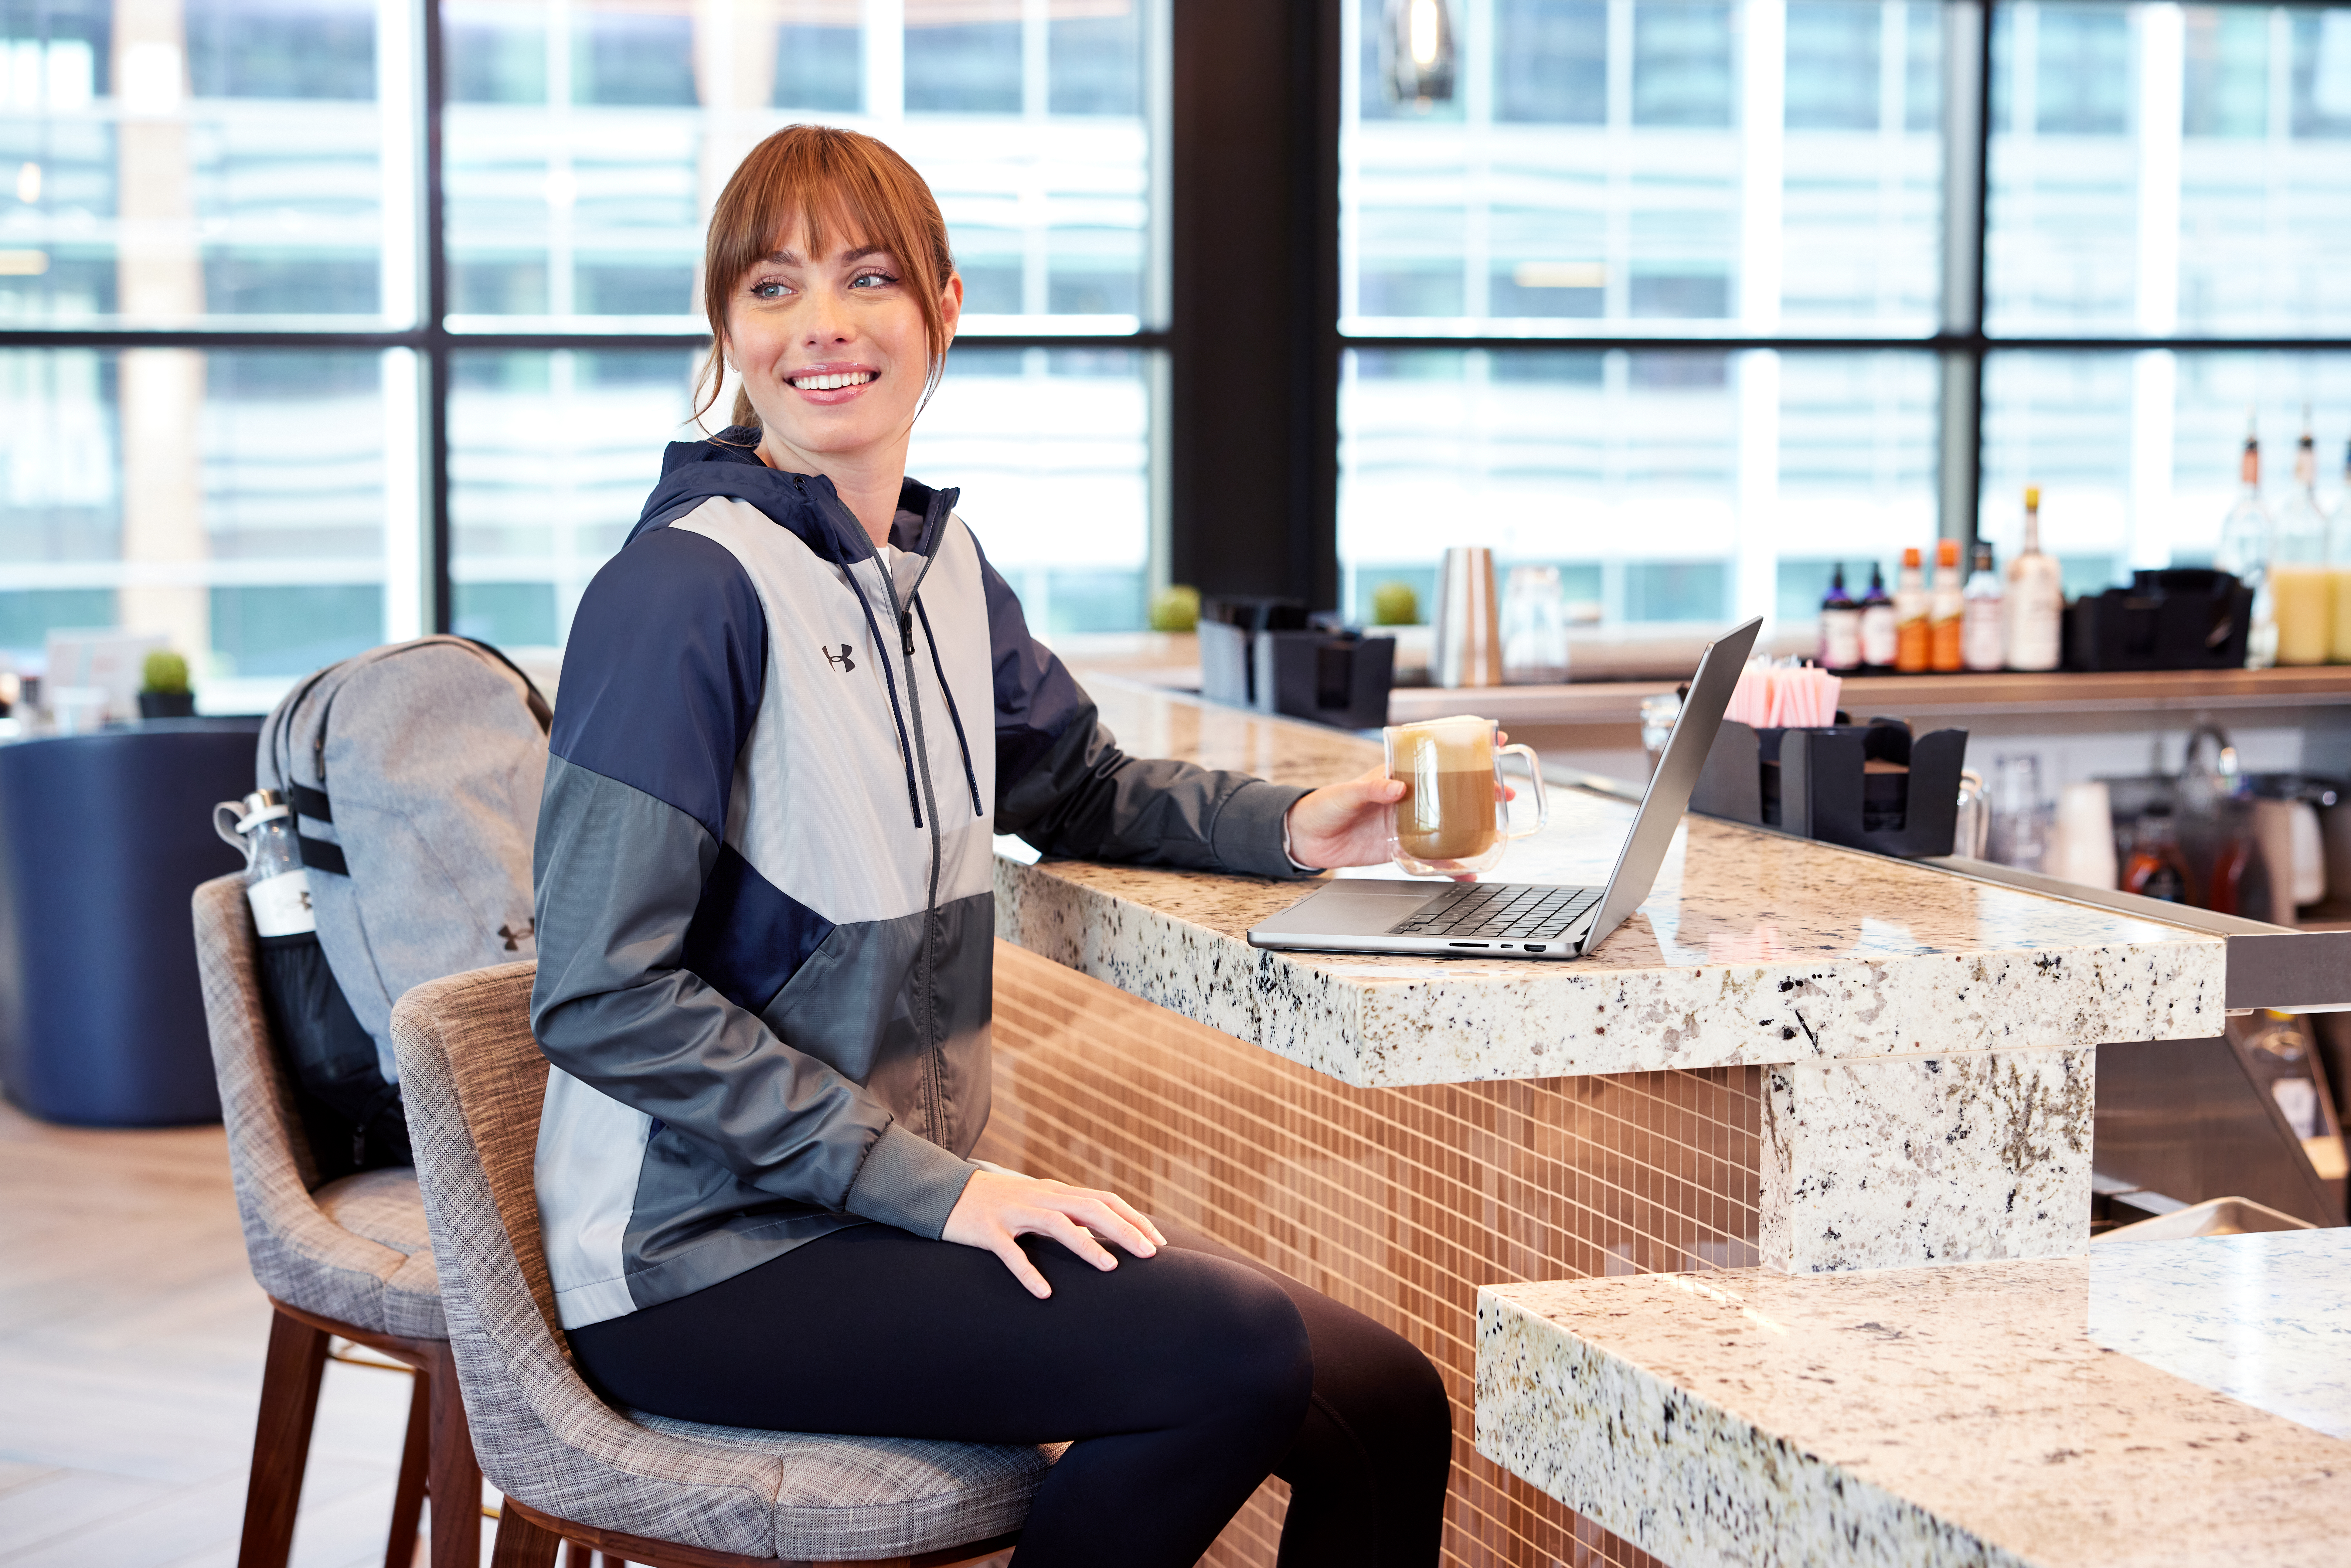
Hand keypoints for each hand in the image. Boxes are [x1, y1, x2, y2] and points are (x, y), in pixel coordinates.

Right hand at [942, 1169, 1166, 1298]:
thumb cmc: (998, 1203)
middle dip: (1124, 1230)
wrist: (945, 1192)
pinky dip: (1028, 1272)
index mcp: (1055, 1192)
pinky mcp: (987, 1229)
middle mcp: (1039, 1197)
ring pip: (1056, 1224)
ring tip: (1111, 1268)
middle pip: (1090, 1208)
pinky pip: (1010, 1251)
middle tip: (1151, 1255)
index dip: (1133, 1218)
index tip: (1158, 1242)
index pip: (1104, 1200)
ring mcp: (1013, 1212)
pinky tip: (1044, 1293)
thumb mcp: (1037, 1203)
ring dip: (1086, 1245)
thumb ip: (1067, 1214)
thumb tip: (1101, 1234)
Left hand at [1284, 731, 1514, 871]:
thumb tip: (1396, 788)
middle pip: (1452, 789)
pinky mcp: (1402, 846)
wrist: (1308, 839)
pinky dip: (1450, 864)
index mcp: (1396, 775)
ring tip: (1498, 826)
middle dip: (1481, 788)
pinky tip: (1468, 870)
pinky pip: (1432, 856)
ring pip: (1450, 821)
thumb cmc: (1323, 807)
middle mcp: (1408, 797)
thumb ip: (1370, 789)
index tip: (1492, 739)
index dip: (1464, 746)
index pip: (1434, 755)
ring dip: (1475, 823)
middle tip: (1504, 791)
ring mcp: (1408, 822)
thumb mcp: (1345, 793)